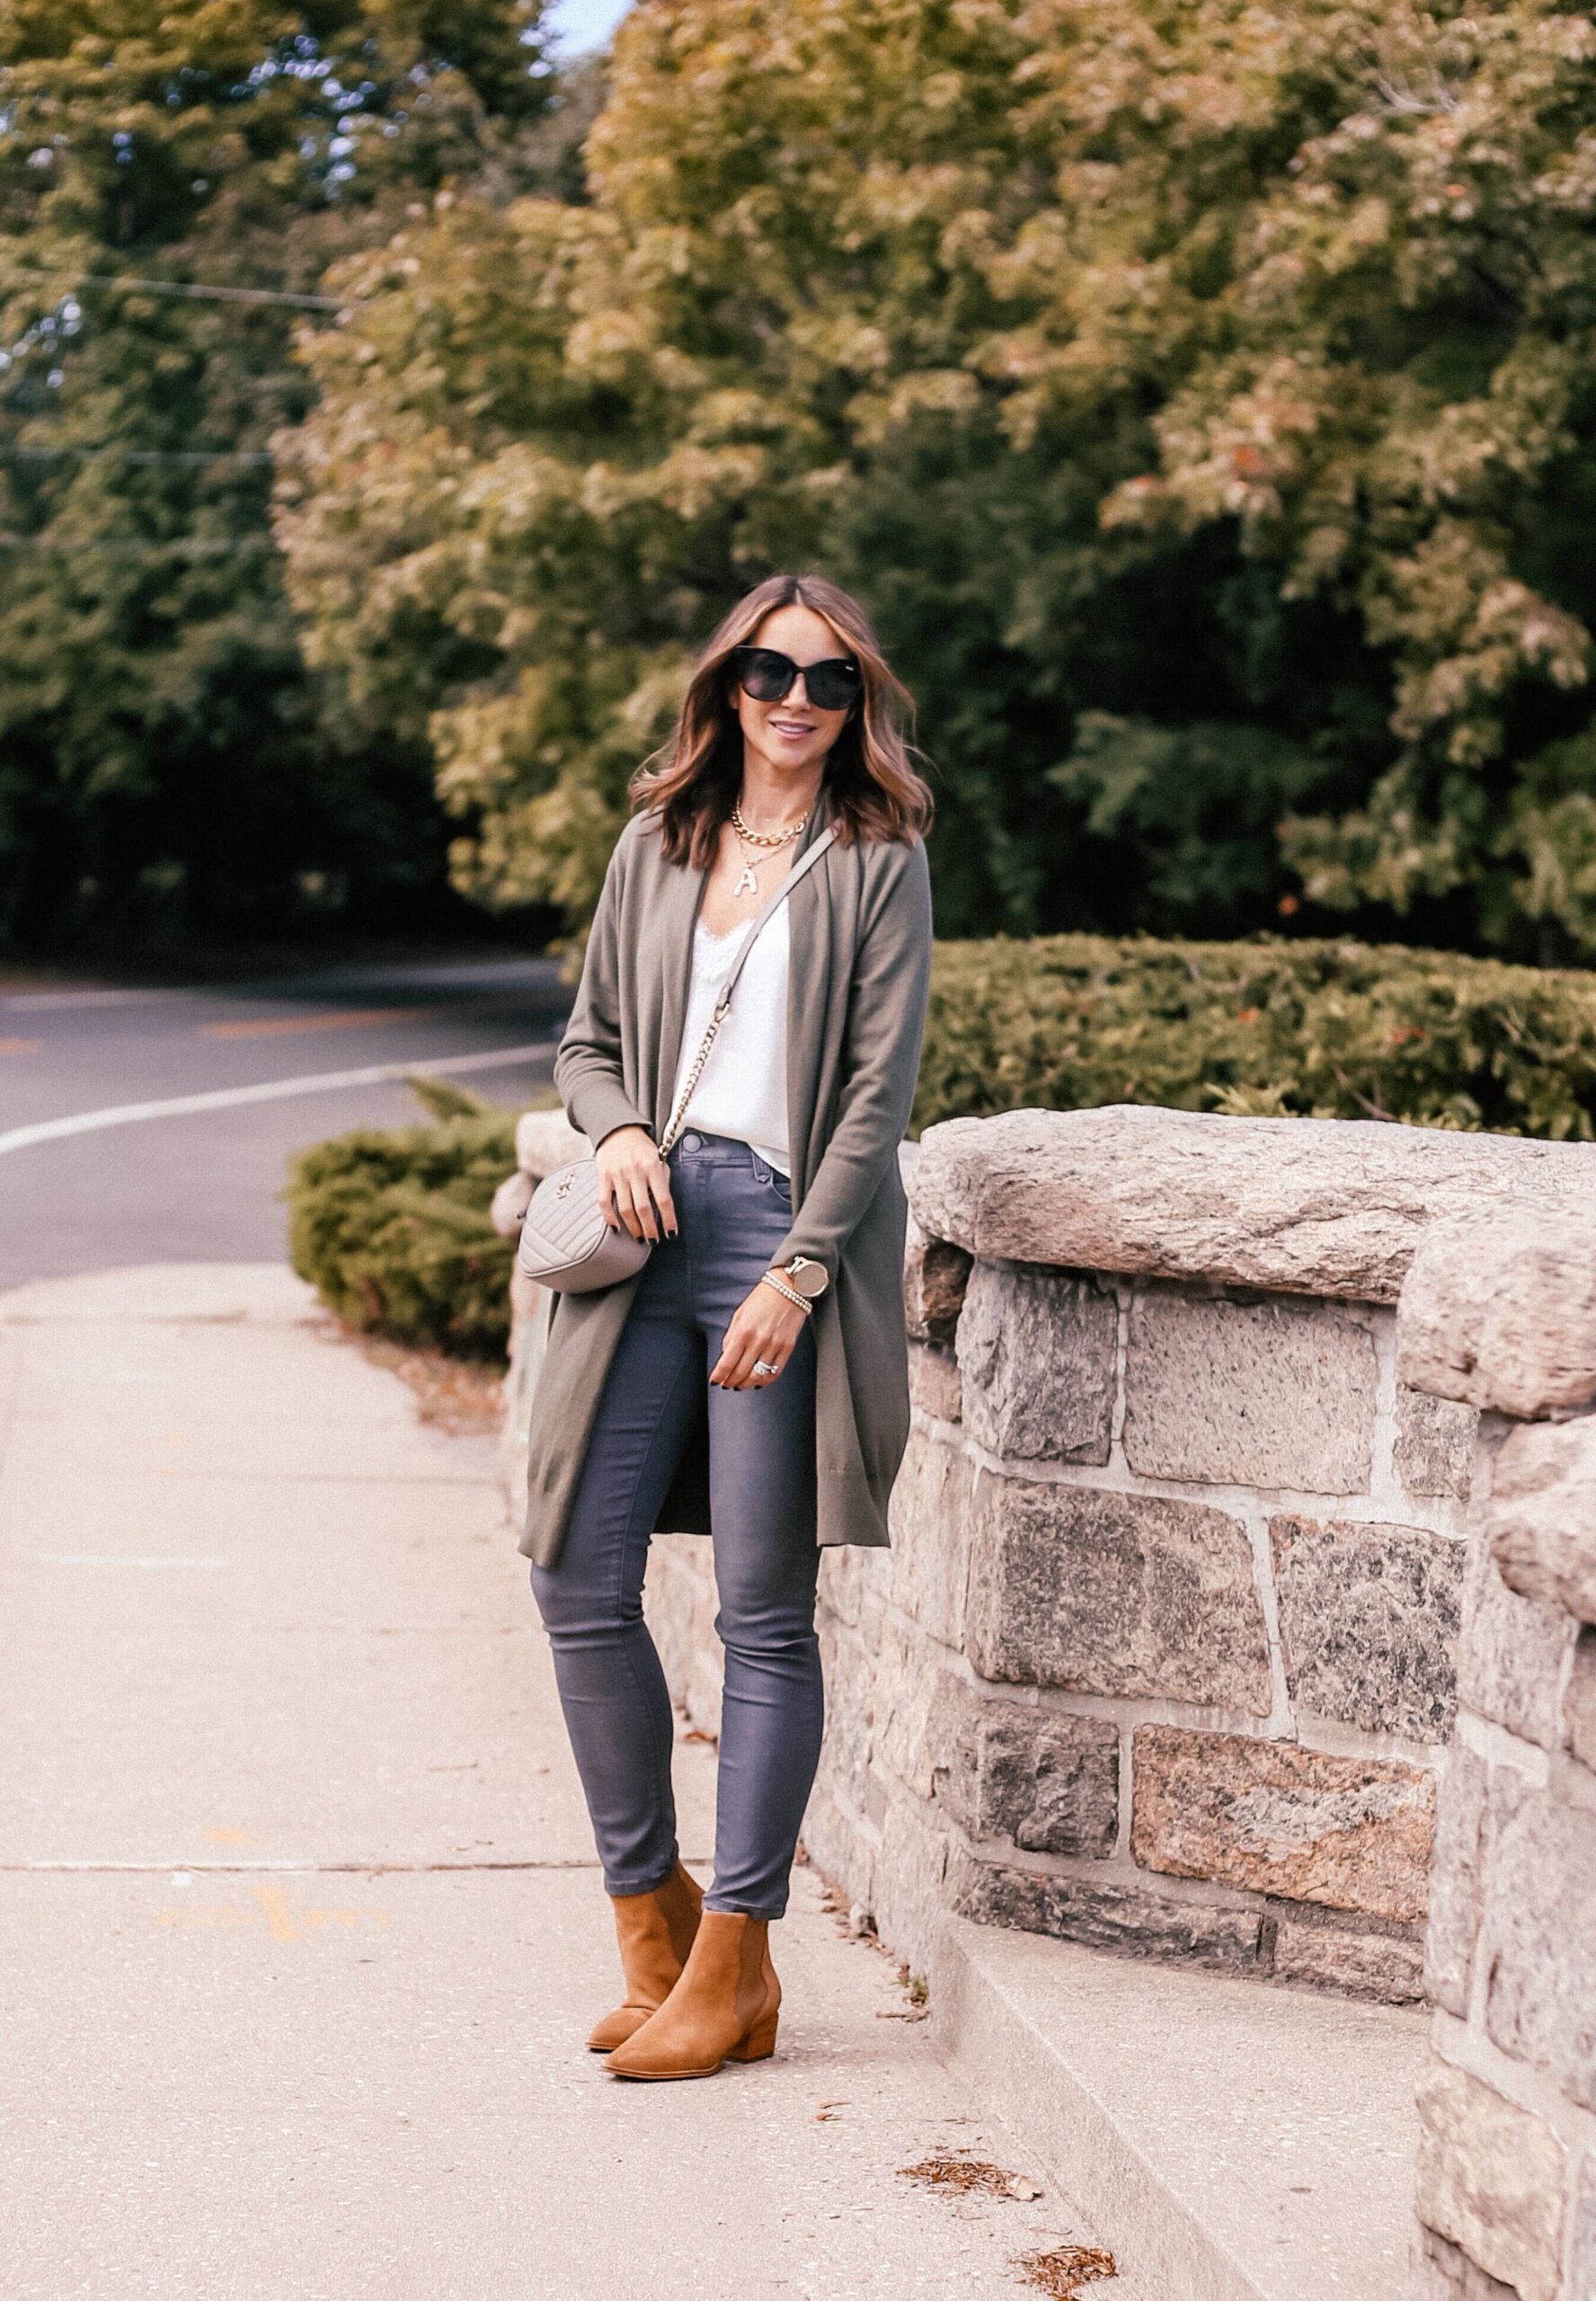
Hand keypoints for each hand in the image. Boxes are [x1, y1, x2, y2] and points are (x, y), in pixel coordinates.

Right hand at [594, 1125, 676, 1243]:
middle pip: (643, 1208)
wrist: (618, 1129)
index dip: (668, 1219)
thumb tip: (666, 1207)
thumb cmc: (642, 1147)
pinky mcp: (603, 1177)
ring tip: (639, 1237)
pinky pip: (604, 1202)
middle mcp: (635, 1171)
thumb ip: (662, 1179)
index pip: (663, 1199)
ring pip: (625, 1209)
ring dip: (633, 1227)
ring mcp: (617, 1174)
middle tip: (653, 1240)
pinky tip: (616, 1228)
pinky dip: (609, 1218)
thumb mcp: (658, 1157)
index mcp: (653, 1166)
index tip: (671, 1234)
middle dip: (650, 1229)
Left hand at [711, 1276, 807, 1390]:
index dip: (719, 1376)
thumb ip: (731, 1337)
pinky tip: (758, 1382)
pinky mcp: (788, 1347)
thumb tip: (725, 1356)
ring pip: (758, 1376)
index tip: (715, 1381)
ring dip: (746, 1384)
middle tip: (726, 1384)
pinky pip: (775, 1372)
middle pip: (741, 1373)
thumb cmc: (762, 1299)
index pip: (727, 1362)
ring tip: (741, 1385)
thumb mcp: (739, 1314)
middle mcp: (758, 1340)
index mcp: (743, 1331)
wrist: (789, 1288)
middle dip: (730, 1382)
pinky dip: (765, 1381)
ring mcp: (774, 1345)